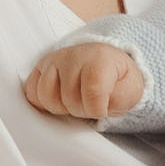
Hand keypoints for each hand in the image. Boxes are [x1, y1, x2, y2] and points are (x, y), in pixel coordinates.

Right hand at [24, 43, 144, 118]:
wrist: (104, 60)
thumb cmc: (117, 78)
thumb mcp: (132, 89)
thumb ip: (120, 99)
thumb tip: (99, 107)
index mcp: (99, 59)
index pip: (93, 94)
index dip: (98, 109)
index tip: (103, 108)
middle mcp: (73, 55)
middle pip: (69, 99)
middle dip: (81, 110)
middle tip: (90, 103)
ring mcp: (53, 60)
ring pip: (46, 97)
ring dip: (61, 107)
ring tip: (75, 101)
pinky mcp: (40, 68)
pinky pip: (32, 93)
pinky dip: (44, 103)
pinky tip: (59, 99)